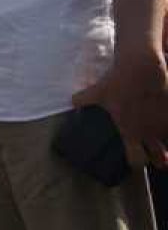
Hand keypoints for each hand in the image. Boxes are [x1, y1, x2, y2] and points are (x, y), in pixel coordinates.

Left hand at [72, 52, 167, 167]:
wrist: (142, 67)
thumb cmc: (117, 82)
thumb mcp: (97, 92)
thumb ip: (83, 100)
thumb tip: (71, 102)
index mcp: (131, 132)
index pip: (136, 160)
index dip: (136, 162)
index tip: (136, 157)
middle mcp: (151, 132)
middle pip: (161, 160)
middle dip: (159, 159)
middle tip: (156, 153)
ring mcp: (165, 124)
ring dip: (167, 143)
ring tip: (162, 139)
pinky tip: (165, 121)